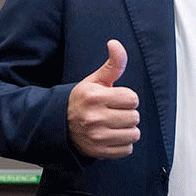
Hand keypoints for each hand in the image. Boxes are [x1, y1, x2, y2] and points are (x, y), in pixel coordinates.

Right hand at [67, 40, 140, 158]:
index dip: (126, 98)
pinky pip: (127, 149)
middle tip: (114, 112)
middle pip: (134, 117)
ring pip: (134, 134)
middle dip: (127, 113)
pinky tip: (112, 136)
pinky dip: (123, 144)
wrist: (60, 124)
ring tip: (114, 124)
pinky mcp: (99, 151)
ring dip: (127, 129)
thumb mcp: (95, 80)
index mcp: (95, 97)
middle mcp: (94, 117)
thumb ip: (112, 64)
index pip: (132, 98)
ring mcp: (97, 137)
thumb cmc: (82, 100)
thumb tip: (116, 44)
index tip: (116, 99)